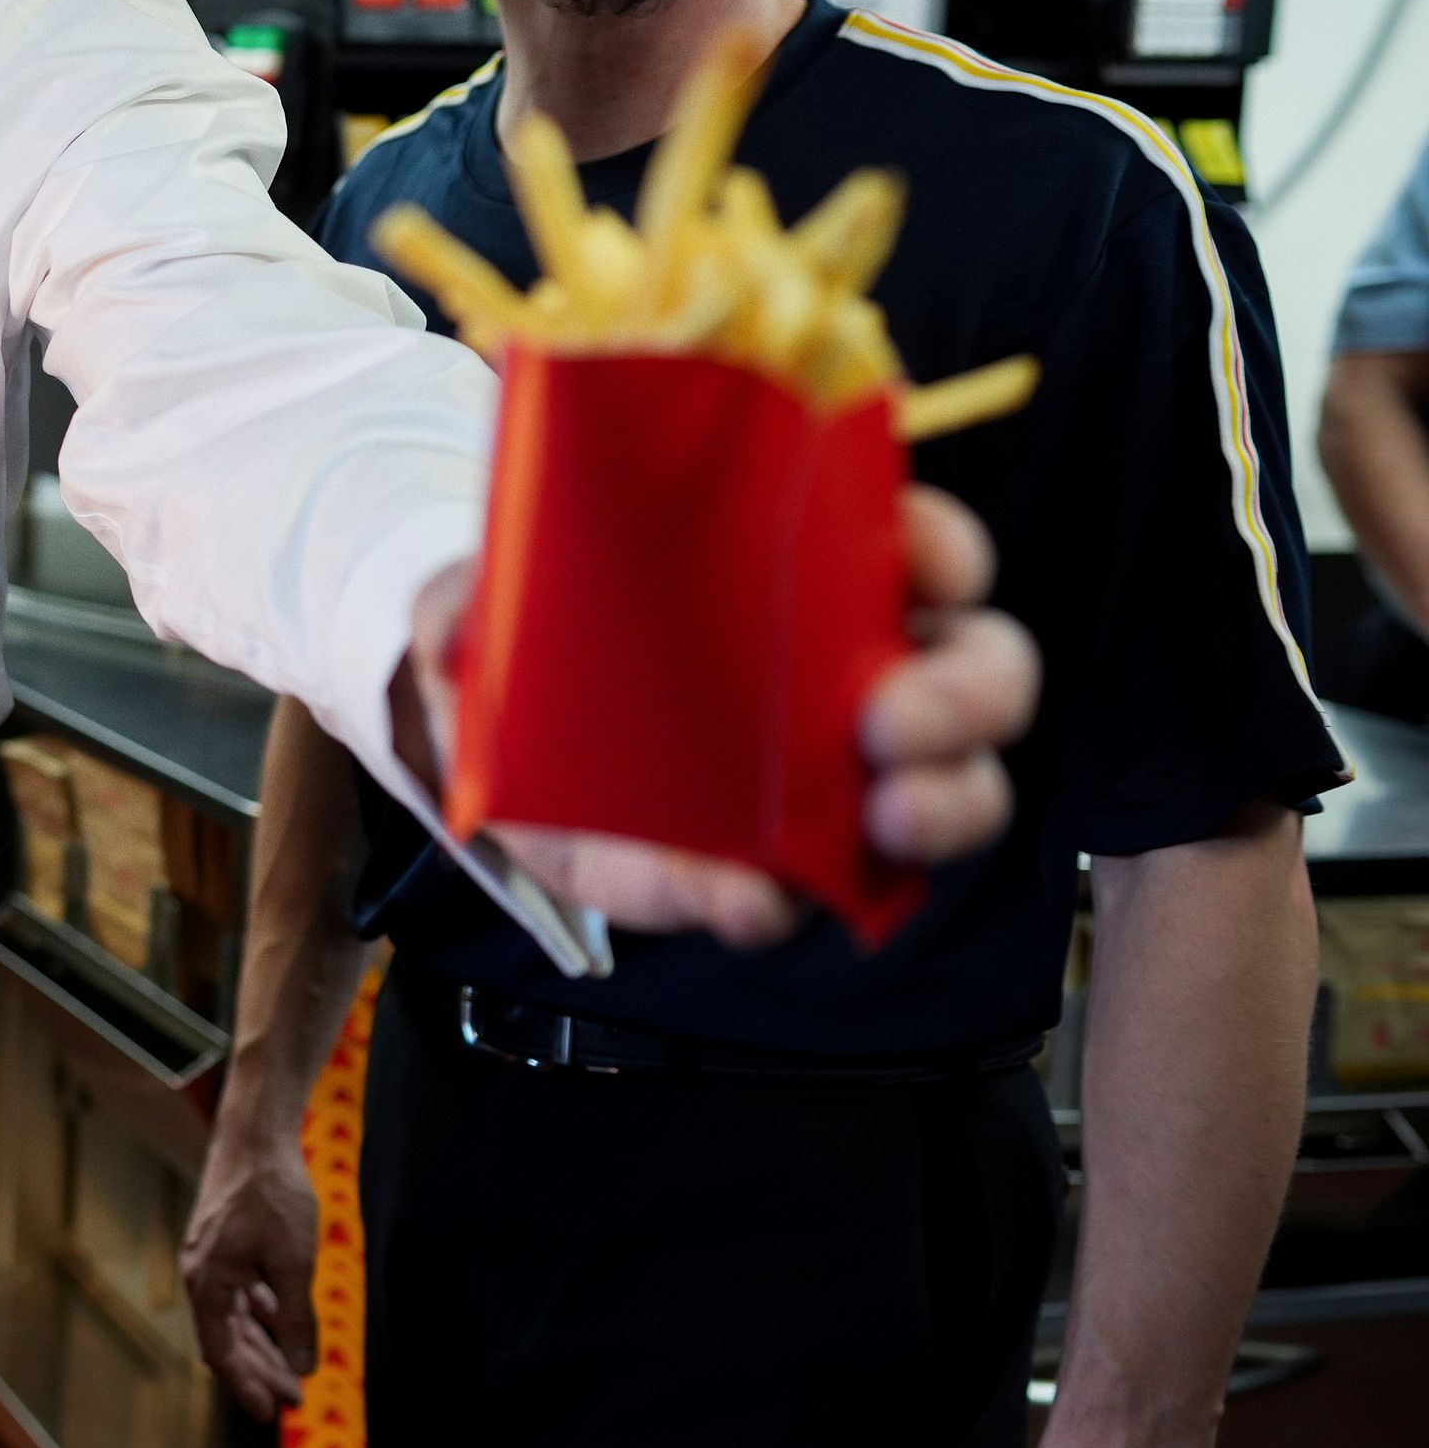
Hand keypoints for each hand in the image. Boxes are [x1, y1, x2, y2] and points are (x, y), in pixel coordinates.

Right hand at [182, 1107, 321, 1416]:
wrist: (256, 1135)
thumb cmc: (272, 1195)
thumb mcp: (293, 1262)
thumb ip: (296, 1317)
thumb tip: (302, 1367)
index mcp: (209, 1284)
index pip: (222, 1352)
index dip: (247, 1385)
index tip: (273, 1414)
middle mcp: (203, 1274)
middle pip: (228, 1339)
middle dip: (260, 1371)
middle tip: (293, 1400)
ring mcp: (213, 1257)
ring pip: (236, 1316)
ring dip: (263, 1344)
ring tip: (292, 1370)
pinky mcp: (228, 1241)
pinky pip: (240, 1290)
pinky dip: (261, 1311)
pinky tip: (282, 1318)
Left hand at [408, 483, 1042, 946]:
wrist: (479, 757)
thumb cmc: (532, 635)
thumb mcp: (502, 584)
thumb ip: (487, 580)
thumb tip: (466, 602)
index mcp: (821, 574)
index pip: (925, 544)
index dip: (944, 550)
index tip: (924, 565)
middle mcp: (860, 673)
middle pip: (982, 671)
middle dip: (968, 696)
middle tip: (891, 720)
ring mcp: (837, 781)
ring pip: (953, 792)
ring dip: (940, 806)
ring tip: (886, 816)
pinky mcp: (773, 873)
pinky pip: (804, 899)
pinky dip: (776, 903)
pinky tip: (744, 897)